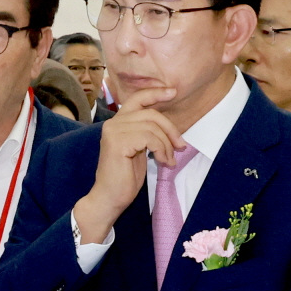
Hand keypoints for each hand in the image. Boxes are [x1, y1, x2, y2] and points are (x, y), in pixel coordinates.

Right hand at [73, 85, 180, 244]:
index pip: (137, 99)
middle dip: (171, 129)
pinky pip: (149, 138)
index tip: (173, 92)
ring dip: (167, 144)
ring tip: (169, 160)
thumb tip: (170, 128)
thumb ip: (147, 134)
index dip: (156, 93)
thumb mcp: (139, 150)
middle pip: (151, 114)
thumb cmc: (124, 179)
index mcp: (117, 123)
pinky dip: (161, 149)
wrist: (109, 198)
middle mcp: (113, 123)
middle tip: (180, 146)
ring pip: (152, 127)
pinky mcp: (118, 142)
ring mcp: (114, 131)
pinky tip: (162, 162)